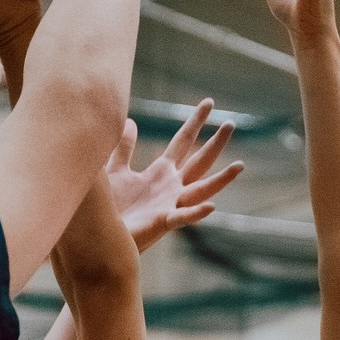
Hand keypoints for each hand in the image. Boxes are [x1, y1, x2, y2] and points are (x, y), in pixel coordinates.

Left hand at [106, 101, 241, 252]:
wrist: (100, 237)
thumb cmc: (109, 207)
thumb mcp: (115, 170)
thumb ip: (123, 147)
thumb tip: (128, 121)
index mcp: (161, 173)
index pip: (183, 142)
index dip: (195, 122)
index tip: (209, 102)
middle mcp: (171, 187)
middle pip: (199, 161)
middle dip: (215, 143)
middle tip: (231, 123)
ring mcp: (170, 205)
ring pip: (201, 190)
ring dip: (221, 180)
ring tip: (240, 166)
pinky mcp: (162, 223)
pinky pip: (183, 218)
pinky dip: (197, 213)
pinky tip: (212, 207)